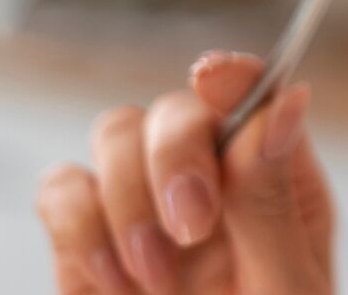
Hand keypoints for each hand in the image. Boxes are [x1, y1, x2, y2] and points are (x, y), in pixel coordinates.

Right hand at [34, 51, 334, 293]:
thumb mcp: (287, 287)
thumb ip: (272, 201)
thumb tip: (287, 102)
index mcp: (275, 180)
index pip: (253, 94)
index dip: (230, 73)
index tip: (212, 76)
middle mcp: (210, 179)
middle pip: (174, 107)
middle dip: (175, 154)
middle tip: (192, 227)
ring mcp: (145, 206)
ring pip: (113, 133)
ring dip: (127, 200)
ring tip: (158, 280)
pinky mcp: (86, 242)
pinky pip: (60, 189)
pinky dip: (77, 227)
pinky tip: (116, 282)